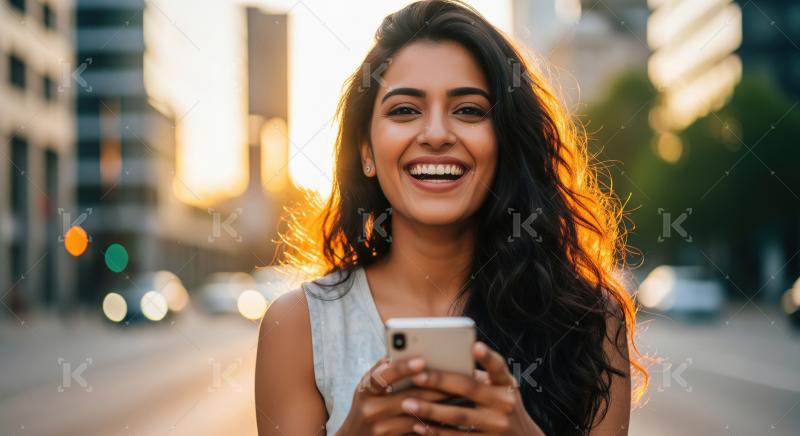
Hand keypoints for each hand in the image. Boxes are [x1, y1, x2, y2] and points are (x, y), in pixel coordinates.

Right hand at [336, 356, 449, 435]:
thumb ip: (383, 370)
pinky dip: (435, 424)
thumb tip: (403, 350)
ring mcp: (379, 428)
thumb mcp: (368, 387)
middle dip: (435, 388)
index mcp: (366, 388)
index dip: (402, 368)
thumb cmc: (366, 406)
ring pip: (417, 415)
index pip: (383, 374)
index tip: (422, 361)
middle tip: (458, 379)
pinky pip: (417, 431)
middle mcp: (370, 408)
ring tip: (460, 398)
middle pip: (408, 396)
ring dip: (441, 407)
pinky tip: (449, 418)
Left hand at [399, 341, 545, 435]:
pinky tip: (418, 426)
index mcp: (506, 384)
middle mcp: (505, 404)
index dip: (488, 357)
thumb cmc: (501, 406)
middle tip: (416, 376)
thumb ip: (480, 377)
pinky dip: (436, 432)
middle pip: (470, 389)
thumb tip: (441, 361)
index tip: (475, 346)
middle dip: (441, 381)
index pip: (498, 367)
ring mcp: (497, 426)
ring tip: (407, 404)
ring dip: (431, 410)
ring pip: (459, 416)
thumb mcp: (500, 389)